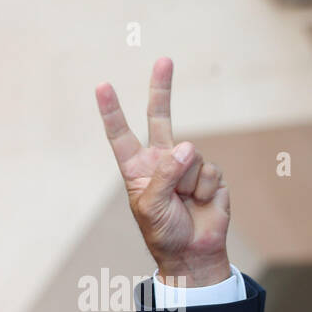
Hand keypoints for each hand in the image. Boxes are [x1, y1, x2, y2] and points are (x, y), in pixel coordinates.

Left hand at [96, 57, 230, 285]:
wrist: (192, 252)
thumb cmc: (163, 233)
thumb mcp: (152, 207)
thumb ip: (164, 176)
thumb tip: (185, 146)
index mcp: (137, 169)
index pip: (121, 136)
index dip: (112, 112)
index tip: (102, 86)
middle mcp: (161, 161)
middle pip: (160, 118)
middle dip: (162, 89)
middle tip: (163, 59)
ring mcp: (186, 165)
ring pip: (190, 156)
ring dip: (188, 184)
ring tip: (184, 203)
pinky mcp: (209, 173)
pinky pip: (209, 171)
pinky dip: (205, 190)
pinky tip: (200, 203)